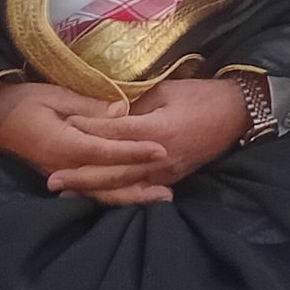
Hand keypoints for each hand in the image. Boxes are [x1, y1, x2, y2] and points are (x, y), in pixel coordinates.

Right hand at [0, 82, 174, 202]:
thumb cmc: (24, 101)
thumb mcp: (56, 95)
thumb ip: (89, 107)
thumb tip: (122, 111)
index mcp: (64, 144)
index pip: (107, 152)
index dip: (135, 151)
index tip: (161, 150)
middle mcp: (64, 167)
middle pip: (108, 182)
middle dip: (140, 185)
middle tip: (168, 189)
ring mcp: (62, 175)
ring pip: (101, 193)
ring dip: (131, 197)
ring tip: (159, 197)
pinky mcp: (62, 176)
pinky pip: (91, 191)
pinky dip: (114, 196)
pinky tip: (133, 196)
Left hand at [57, 79, 254, 203]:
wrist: (237, 113)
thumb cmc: (201, 95)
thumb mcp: (166, 91)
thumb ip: (137, 104)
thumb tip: (109, 112)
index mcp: (156, 131)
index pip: (113, 134)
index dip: (86, 132)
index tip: (62, 129)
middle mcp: (159, 158)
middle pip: (113, 170)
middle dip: (81, 176)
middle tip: (52, 179)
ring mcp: (166, 172)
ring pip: (124, 186)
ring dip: (94, 190)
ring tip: (68, 193)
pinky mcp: (171, 178)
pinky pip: (140, 190)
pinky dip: (118, 195)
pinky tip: (100, 198)